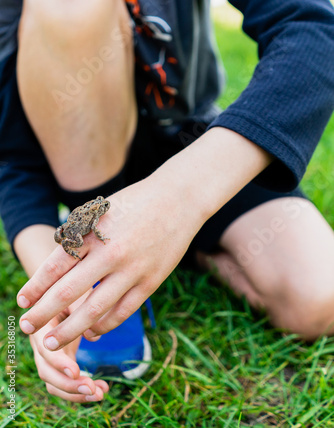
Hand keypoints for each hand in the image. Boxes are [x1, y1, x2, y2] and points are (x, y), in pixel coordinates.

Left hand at [17, 174, 203, 349]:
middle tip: (27, 327)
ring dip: (69, 330)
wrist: (179, 198)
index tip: (22, 301)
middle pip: (68, 292)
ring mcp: (132, 270)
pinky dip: (104, 326)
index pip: (55, 266)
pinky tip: (91, 333)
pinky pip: (123, 311)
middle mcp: (110, 253)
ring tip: (51, 343)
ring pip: (94, 310)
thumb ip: (82, 236)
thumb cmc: (136, 201)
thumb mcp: (102, 210)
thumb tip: (57, 268)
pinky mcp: (151, 281)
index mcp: (94, 232)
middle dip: (43, 313)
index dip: (35, 287)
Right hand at [28, 293, 108, 401]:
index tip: (76, 371)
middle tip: (92, 389)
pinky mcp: (61, 359)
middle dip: (69, 385)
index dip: (58, 362)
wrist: (68, 283)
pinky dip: (82, 388)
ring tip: (100, 393)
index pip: (44, 349)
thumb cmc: (75, 283)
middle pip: (47, 371)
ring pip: (55, 381)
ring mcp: (50, 353)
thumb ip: (82, 307)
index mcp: (41, 324)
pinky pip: (67, 380)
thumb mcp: (77, 290)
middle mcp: (41, 342)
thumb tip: (93, 336)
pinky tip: (103, 389)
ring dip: (76, 392)